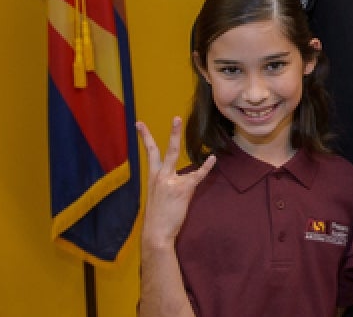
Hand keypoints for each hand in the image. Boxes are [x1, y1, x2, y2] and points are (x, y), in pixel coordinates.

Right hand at [137, 117, 215, 249]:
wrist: (156, 233)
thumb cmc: (158, 217)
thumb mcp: (157, 196)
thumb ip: (166, 184)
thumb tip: (178, 178)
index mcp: (153, 177)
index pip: (149, 153)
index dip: (145, 137)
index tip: (139, 123)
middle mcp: (160, 176)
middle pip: (164, 150)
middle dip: (171, 133)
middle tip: (176, 118)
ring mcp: (170, 182)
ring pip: (176, 156)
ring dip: (182, 143)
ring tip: (194, 135)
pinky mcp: (182, 190)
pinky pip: (196, 175)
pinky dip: (206, 167)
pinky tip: (212, 158)